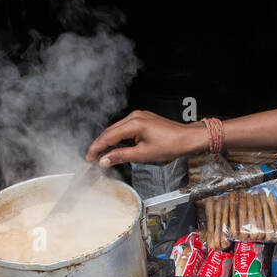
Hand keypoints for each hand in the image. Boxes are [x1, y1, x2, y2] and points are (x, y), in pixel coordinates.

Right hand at [86, 110, 204, 165]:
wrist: (187, 138)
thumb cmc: (171, 145)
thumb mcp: (143, 155)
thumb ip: (121, 156)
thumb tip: (105, 160)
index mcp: (134, 123)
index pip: (108, 136)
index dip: (96, 148)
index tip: (89, 157)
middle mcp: (135, 116)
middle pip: (110, 131)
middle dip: (101, 144)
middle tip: (93, 158)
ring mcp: (139, 116)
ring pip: (117, 129)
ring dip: (110, 141)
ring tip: (104, 155)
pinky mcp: (143, 119)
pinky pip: (126, 128)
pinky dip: (120, 138)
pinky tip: (118, 147)